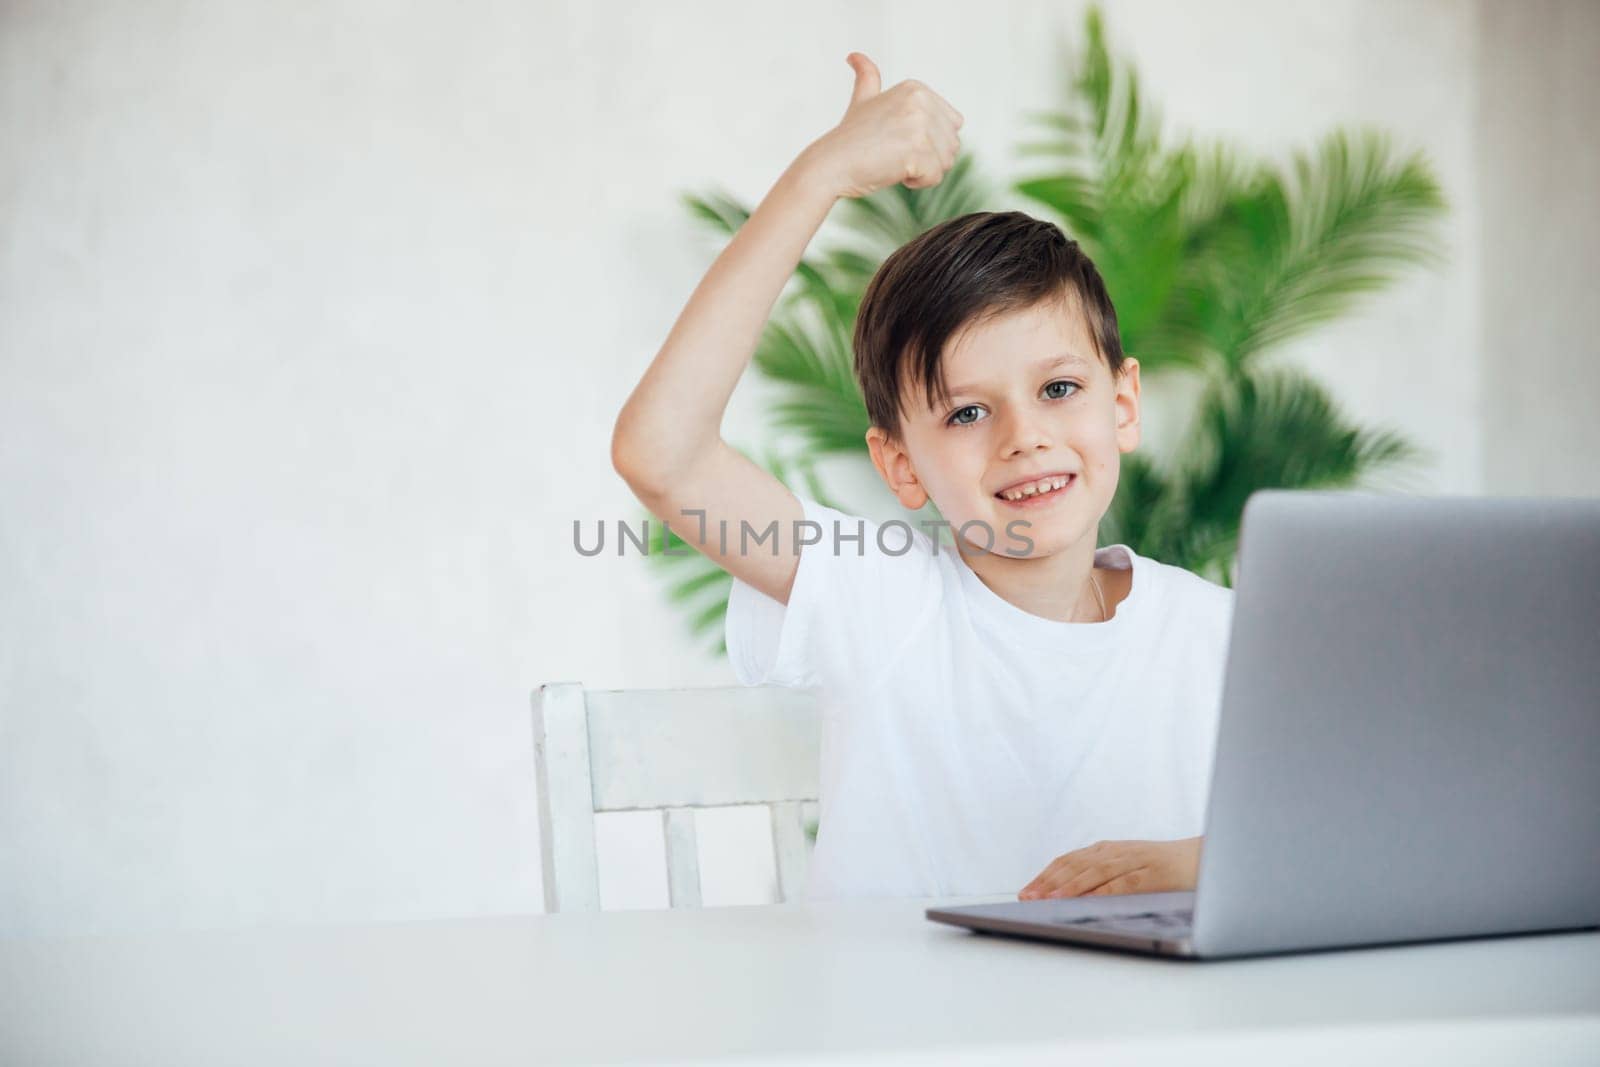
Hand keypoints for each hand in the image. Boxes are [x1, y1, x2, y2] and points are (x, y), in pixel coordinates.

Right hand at [799, 52, 963, 199]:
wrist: (830, 165)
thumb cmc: (848, 139)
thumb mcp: (862, 100)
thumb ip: (867, 77)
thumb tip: (854, 57)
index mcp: (916, 89)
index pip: (953, 124)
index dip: (930, 140)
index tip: (899, 140)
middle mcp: (920, 101)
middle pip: (952, 144)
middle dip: (929, 157)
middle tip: (895, 154)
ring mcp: (919, 125)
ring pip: (946, 161)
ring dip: (923, 171)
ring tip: (894, 162)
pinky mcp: (917, 151)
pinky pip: (935, 177)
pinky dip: (918, 182)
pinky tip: (894, 172)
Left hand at [1018, 837, 1201, 899]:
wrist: (1204, 859)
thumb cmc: (1162, 868)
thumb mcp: (1126, 867)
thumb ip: (1102, 877)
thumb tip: (1068, 897)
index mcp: (1107, 850)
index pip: (1068, 861)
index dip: (1045, 876)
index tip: (1026, 891)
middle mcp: (1116, 852)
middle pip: (1075, 865)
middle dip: (1049, 882)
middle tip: (1028, 898)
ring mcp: (1134, 861)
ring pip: (1095, 872)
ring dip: (1069, 887)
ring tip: (1048, 900)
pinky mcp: (1153, 874)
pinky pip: (1124, 883)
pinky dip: (1104, 892)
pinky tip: (1088, 901)